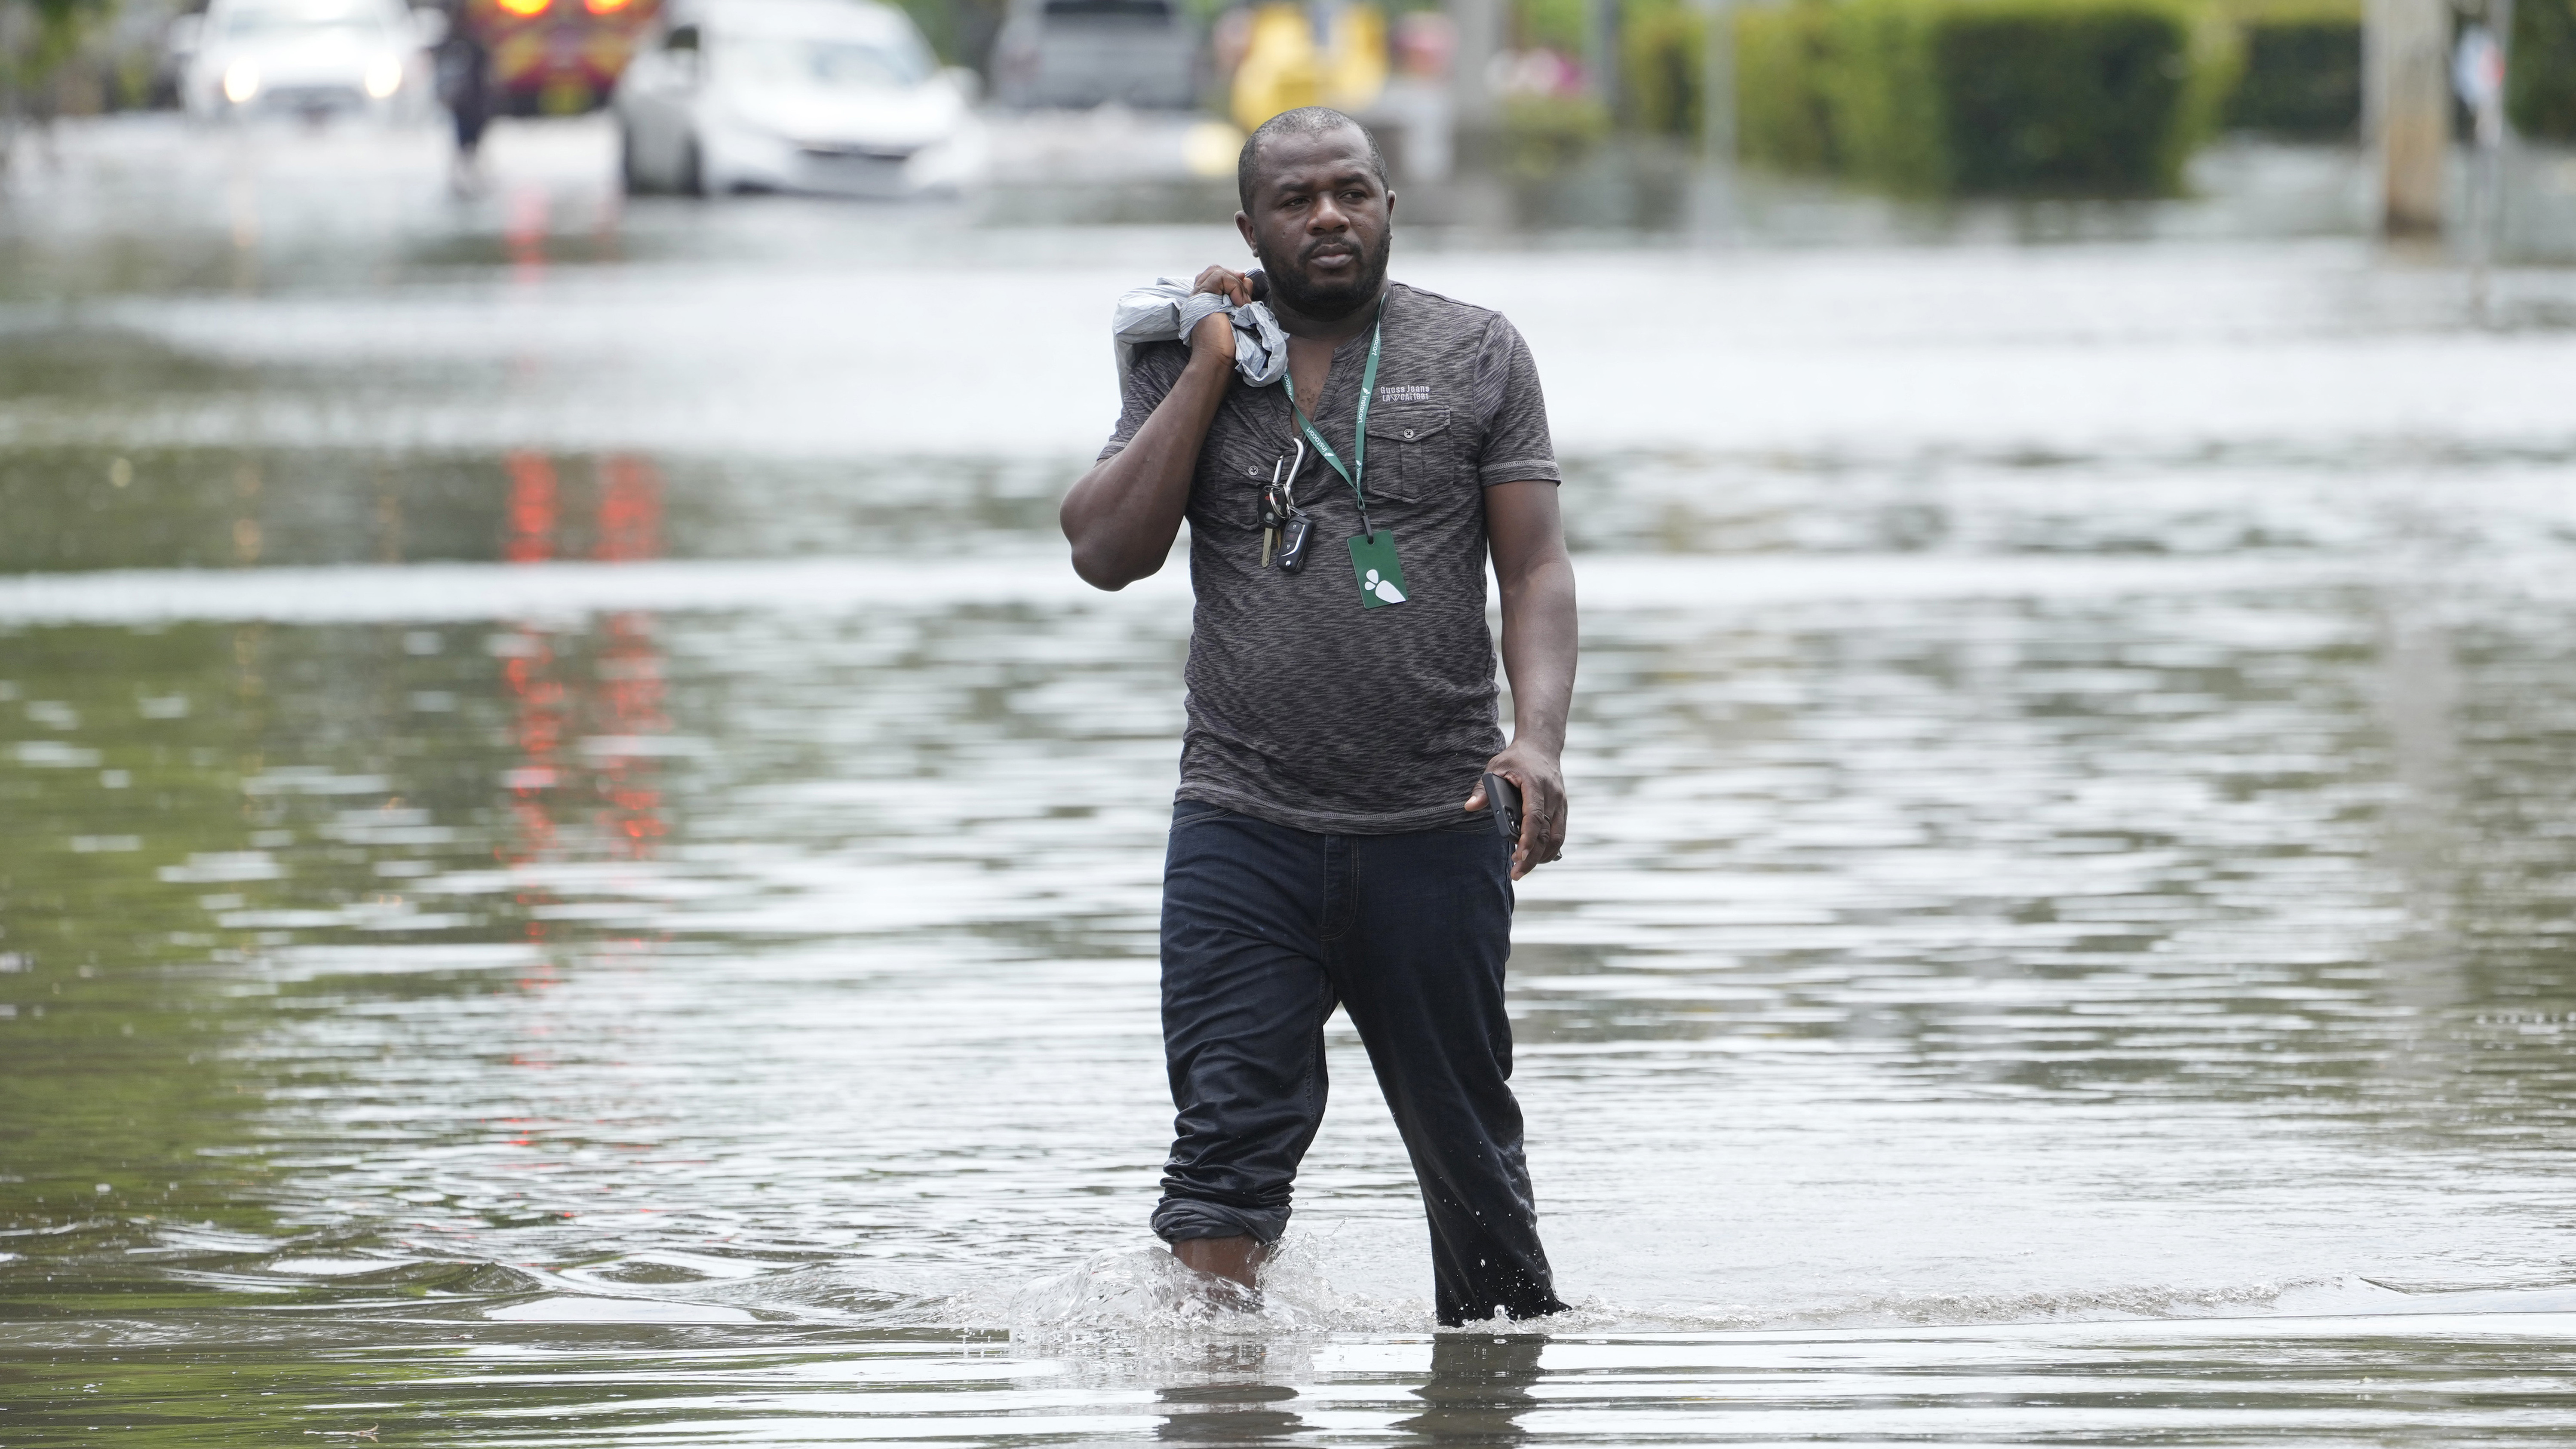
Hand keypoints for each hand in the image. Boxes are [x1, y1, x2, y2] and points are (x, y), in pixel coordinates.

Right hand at [1186, 264, 1251, 362]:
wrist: (1217, 358)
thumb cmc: (1227, 344)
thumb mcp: (1236, 314)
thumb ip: (1239, 295)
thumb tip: (1246, 279)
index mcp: (1204, 302)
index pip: (1215, 276)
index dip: (1232, 280)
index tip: (1243, 296)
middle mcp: (1198, 296)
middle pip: (1215, 270)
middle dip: (1235, 280)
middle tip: (1243, 301)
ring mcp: (1198, 295)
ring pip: (1218, 271)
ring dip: (1237, 286)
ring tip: (1242, 306)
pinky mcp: (1202, 295)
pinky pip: (1220, 277)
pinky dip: (1235, 287)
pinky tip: (1239, 305)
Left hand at [1464, 742, 1565, 880]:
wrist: (1541, 747)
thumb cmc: (1516, 759)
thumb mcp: (1495, 767)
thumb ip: (1483, 789)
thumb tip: (1469, 807)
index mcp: (1535, 785)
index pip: (1534, 817)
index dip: (1527, 839)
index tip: (1518, 856)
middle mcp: (1552, 795)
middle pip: (1546, 833)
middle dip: (1532, 857)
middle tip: (1516, 874)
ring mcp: (1561, 803)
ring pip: (1556, 837)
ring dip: (1542, 856)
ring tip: (1525, 868)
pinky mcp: (1563, 808)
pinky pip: (1559, 833)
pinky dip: (1549, 848)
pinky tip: (1537, 857)